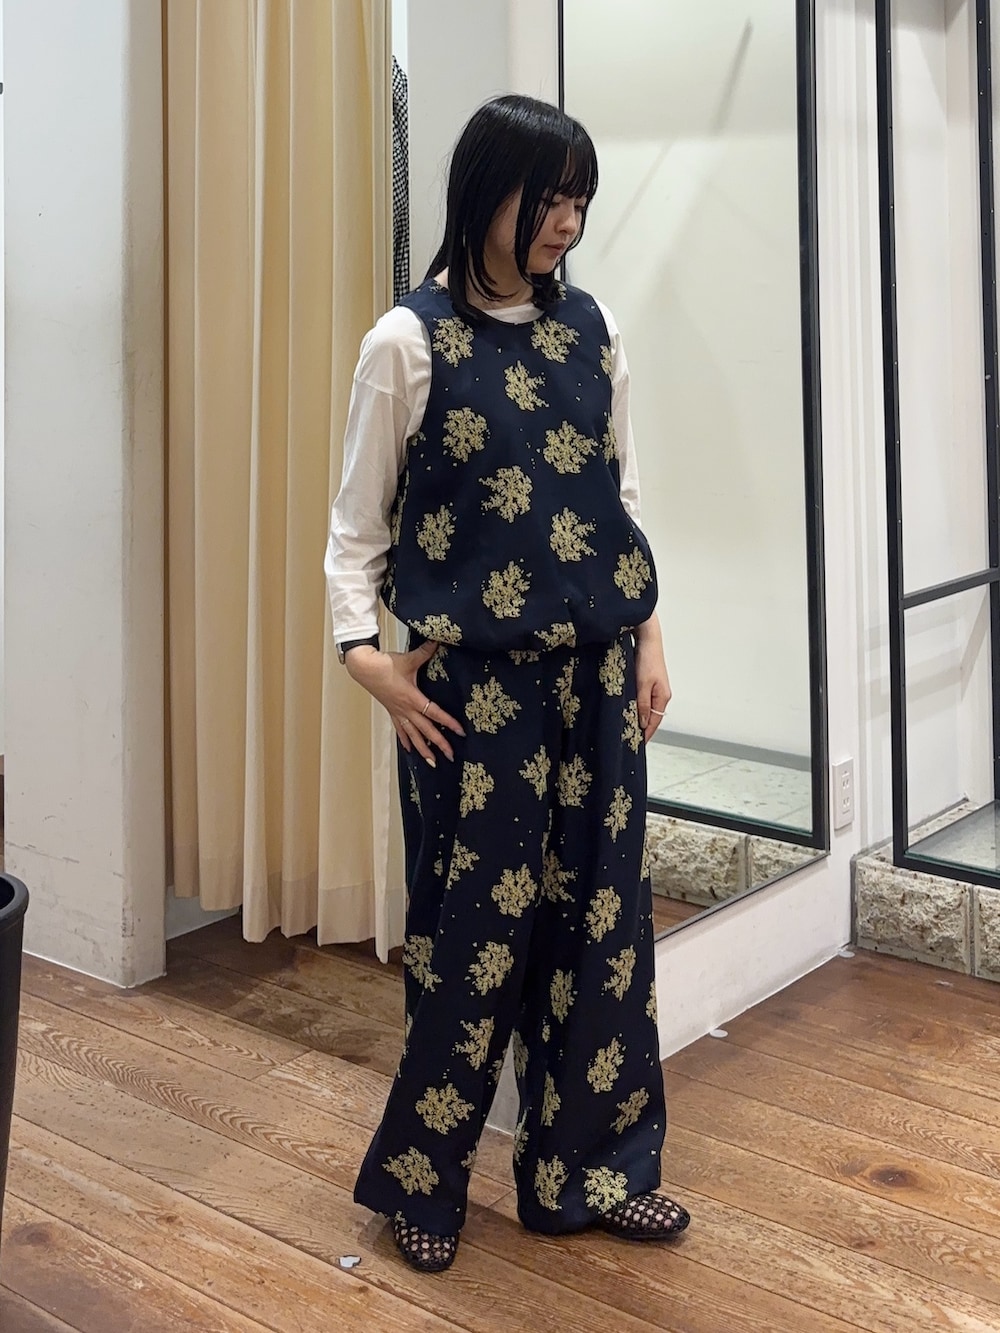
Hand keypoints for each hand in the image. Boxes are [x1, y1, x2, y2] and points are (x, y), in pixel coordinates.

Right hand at [345, 640, 464, 765]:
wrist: (363, 668)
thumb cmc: (385, 664)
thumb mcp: (408, 659)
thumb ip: (425, 652)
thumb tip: (438, 641)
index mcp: (412, 698)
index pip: (434, 713)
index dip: (448, 723)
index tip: (459, 731)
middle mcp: (405, 709)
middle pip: (425, 730)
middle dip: (439, 743)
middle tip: (451, 756)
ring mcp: (397, 712)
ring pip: (412, 735)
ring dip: (423, 749)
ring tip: (432, 762)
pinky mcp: (391, 711)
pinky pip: (400, 730)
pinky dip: (405, 741)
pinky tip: (409, 750)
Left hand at [634, 613, 671, 742]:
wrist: (647, 638)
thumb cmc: (646, 659)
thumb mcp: (642, 684)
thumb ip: (642, 704)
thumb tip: (642, 723)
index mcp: (663, 697)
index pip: (654, 722)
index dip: (646, 735)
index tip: (636, 746)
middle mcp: (661, 695)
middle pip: (652, 717)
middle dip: (642, 729)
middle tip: (628, 740)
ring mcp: (655, 688)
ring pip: (646, 709)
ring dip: (638, 718)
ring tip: (626, 728)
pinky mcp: (648, 682)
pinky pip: (643, 700)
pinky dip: (636, 707)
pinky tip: (627, 710)